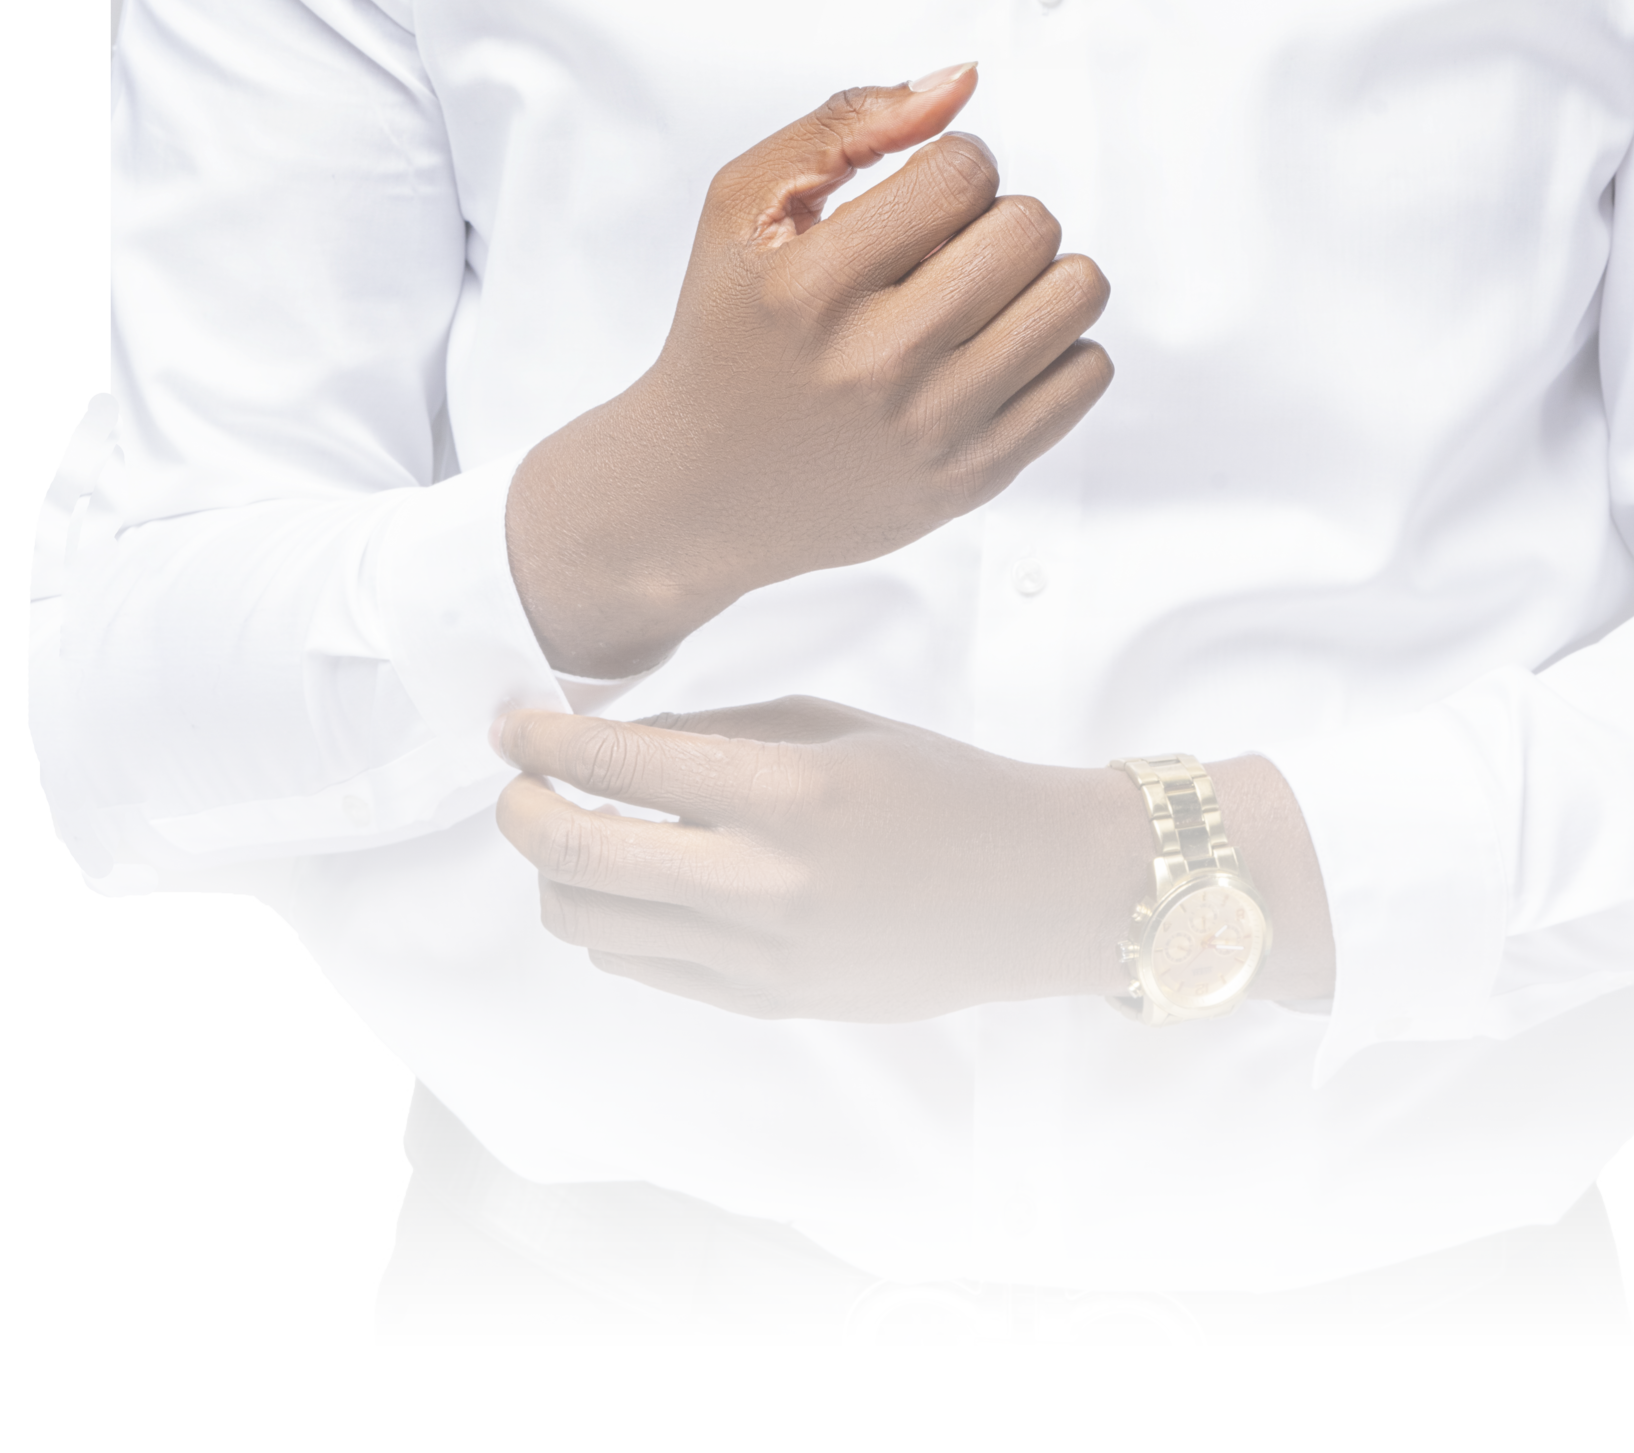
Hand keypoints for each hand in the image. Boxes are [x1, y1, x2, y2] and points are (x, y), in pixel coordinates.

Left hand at [494, 697, 1147, 1018]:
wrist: (1029, 891)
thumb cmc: (938, 785)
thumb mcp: (832, 725)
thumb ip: (719, 734)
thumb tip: (615, 744)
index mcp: (785, 793)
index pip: (622, 768)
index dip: (544, 744)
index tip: (507, 727)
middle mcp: (761, 883)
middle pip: (579, 862)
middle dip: (524, 816)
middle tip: (519, 786)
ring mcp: (759, 958)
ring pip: (595, 928)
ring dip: (562, 877)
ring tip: (578, 835)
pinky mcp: (765, 1005)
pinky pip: (646, 969)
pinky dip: (616, 923)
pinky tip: (635, 884)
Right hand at [504, 70, 1111, 677]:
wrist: (700, 491)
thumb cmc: (730, 330)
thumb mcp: (742, 208)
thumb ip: (848, 124)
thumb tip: (964, 80)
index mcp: (811, 285)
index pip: (964, 171)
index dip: (955, 163)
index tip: (920, 196)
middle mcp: (877, 362)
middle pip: (1030, 227)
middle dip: (999, 215)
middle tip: (949, 249)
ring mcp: (933, 427)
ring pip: (1076, 294)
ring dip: (1041, 275)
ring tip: (982, 293)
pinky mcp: (974, 477)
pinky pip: (1087, 372)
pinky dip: (1056, 346)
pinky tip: (992, 352)